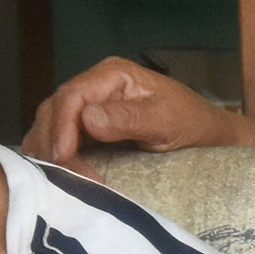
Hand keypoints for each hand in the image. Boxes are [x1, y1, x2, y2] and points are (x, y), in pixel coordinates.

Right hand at [23, 57, 244, 167]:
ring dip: (48, 150)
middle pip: (54, 109)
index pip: (72, 96)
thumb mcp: (166, 121)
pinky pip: (60, 137)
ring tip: (57, 179)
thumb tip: (87, 119)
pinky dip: (54, 155)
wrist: (206, 134)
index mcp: (112, 75)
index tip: (62, 157)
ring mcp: (89, 104)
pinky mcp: (88, 126)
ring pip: (50, 123)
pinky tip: (58, 174)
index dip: (61, 127)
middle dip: (51, 143)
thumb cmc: (191, 123)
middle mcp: (95, 85)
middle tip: (59, 177)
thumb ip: (129, 119)